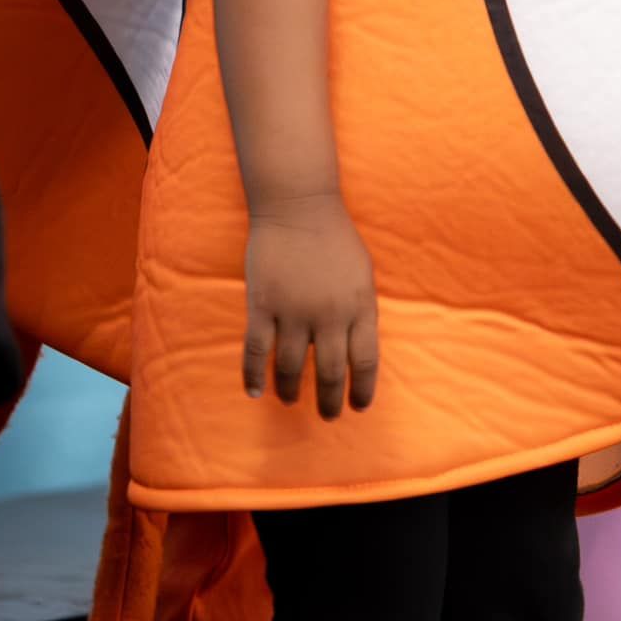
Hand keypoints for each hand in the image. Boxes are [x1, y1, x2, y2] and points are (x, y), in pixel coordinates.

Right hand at [243, 194, 378, 417]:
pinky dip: (255, 376)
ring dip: (291, 390)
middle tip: (328, 415)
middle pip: (330, 373)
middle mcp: (330, 314)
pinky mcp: (263, 306)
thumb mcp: (362, 274)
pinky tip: (257, 392)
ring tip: (291, 400)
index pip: (365, 362)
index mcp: (360, 306)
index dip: (362, 390)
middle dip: (329, 401)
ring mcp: (294, 311)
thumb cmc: (334, 237)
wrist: (298, 205)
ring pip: (291, 368)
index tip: (358, 406)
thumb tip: (358, 350)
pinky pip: (257, 352)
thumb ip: (361, 311)